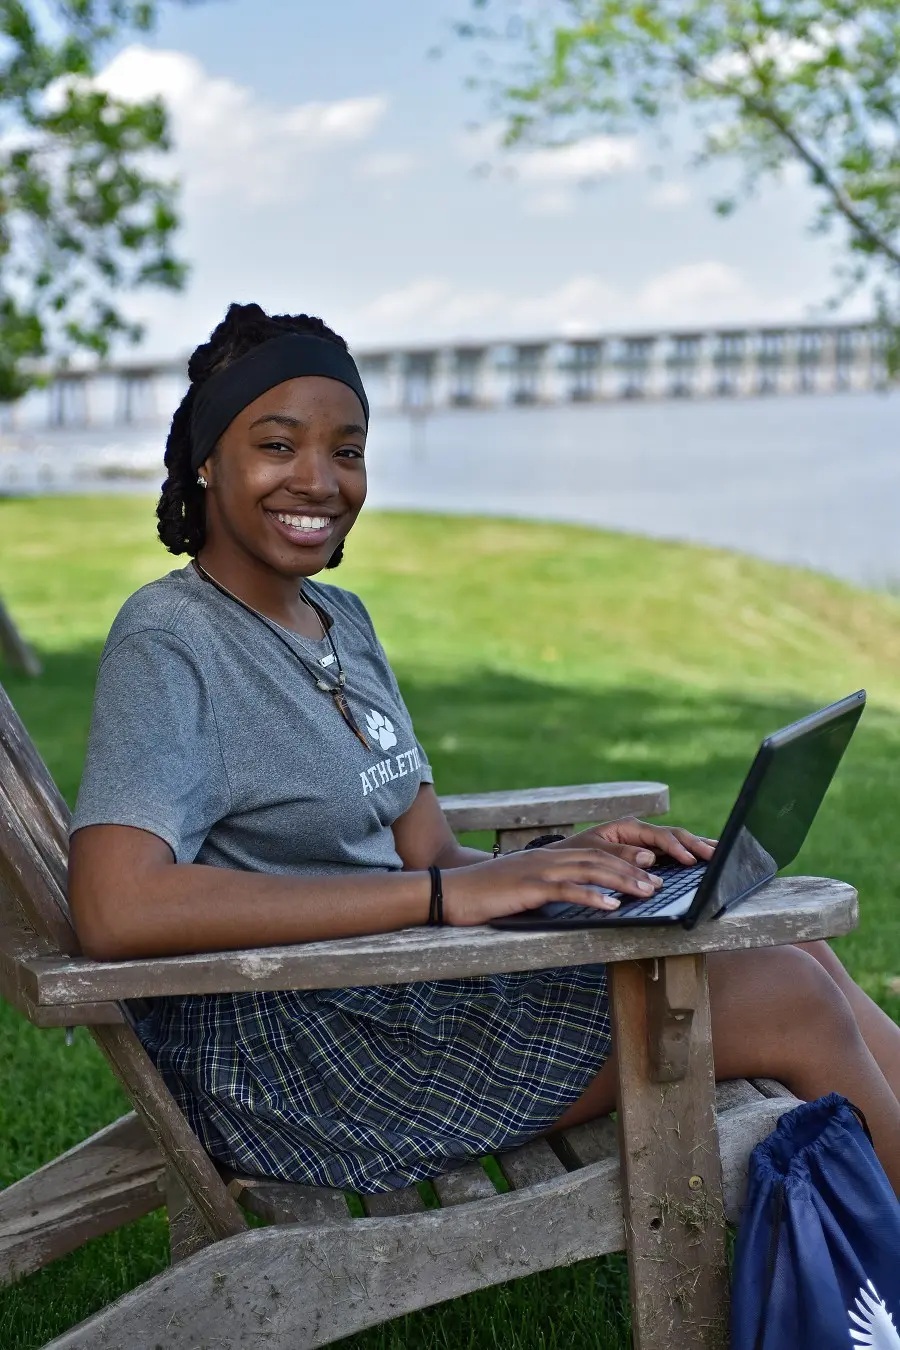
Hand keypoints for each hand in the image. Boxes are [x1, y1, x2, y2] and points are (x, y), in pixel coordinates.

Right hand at [441, 845, 665, 927]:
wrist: (449, 892)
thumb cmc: (485, 895)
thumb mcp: (522, 888)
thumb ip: (547, 888)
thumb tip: (573, 899)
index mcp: (548, 857)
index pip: (593, 854)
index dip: (623, 860)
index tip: (649, 869)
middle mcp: (547, 858)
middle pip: (599, 859)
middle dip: (632, 870)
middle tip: (658, 883)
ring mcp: (538, 871)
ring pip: (589, 871)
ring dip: (622, 881)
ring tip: (646, 891)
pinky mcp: (528, 888)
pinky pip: (566, 890)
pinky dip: (591, 896)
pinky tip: (611, 905)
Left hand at [551, 816, 716, 868]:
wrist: (561, 862)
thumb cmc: (575, 856)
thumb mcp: (592, 853)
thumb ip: (620, 855)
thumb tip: (650, 858)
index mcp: (627, 828)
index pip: (659, 836)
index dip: (676, 848)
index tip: (690, 861)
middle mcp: (639, 833)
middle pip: (673, 836)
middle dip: (696, 844)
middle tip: (717, 854)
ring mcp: (644, 844)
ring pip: (676, 842)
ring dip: (697, 846)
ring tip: (720, 851)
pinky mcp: (645, 856)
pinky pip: (670, 854)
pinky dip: (687, 854)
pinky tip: (702, 858)